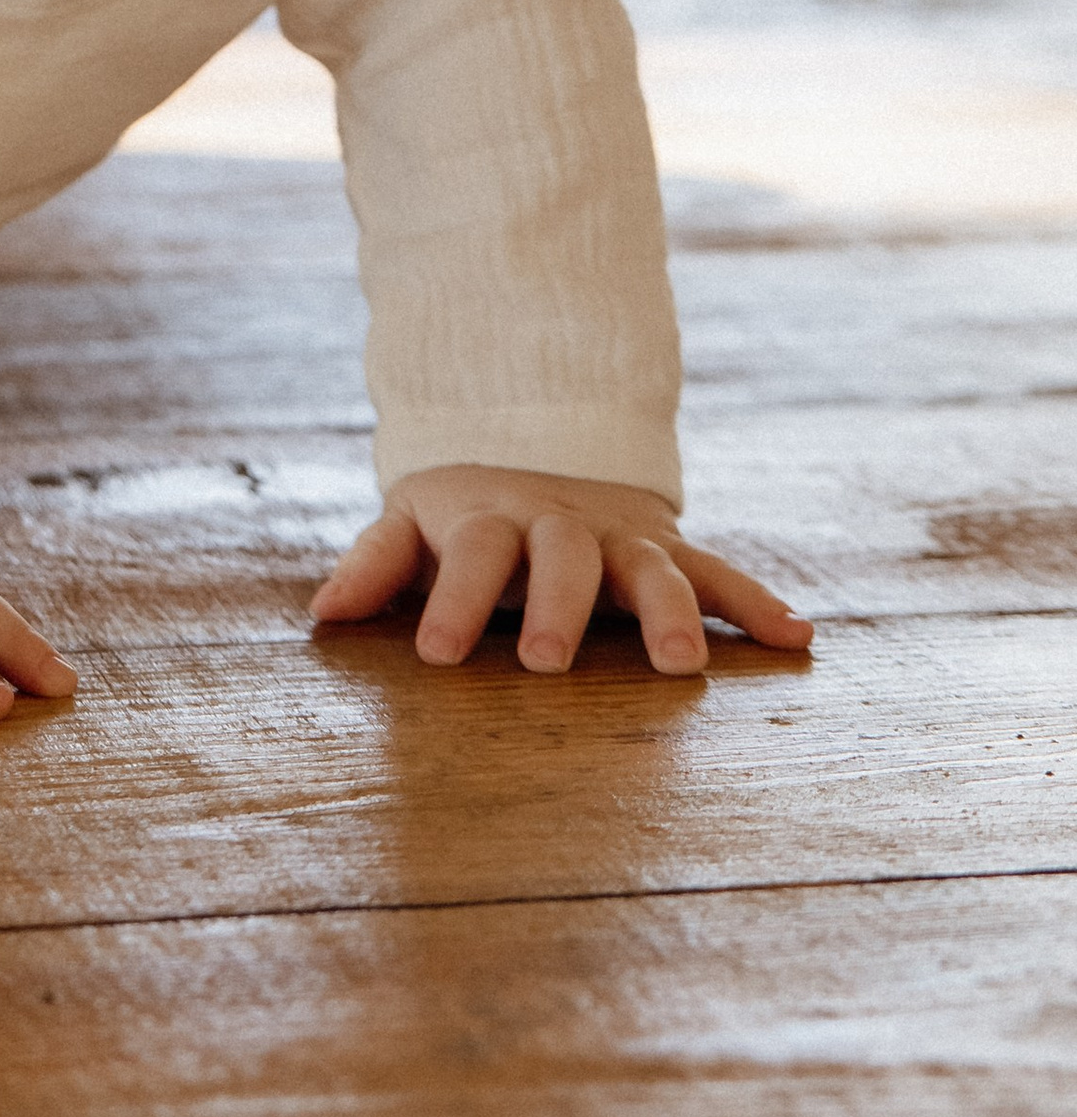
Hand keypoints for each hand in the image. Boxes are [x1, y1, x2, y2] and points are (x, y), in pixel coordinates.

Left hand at [311, 462, 814, 676]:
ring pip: (650, 568)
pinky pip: (718, 574)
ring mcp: (620, 538)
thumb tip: (319, 616)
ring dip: (668, 614)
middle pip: (561, 556)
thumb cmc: (462, 518)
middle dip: (556, 608)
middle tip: (544, 662)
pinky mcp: (668, 551)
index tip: (436, 657)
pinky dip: (758, 603)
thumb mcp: (411, 527)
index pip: (469, 555)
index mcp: (490, 521)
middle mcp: (560, 526)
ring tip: (684, 668)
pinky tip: (798, 637)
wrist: (537, 448)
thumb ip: (372, 567)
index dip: (451, 602)